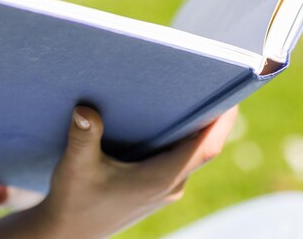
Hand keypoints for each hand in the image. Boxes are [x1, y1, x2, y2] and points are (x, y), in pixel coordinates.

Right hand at [33, 105, 238, 238]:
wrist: (68, 233)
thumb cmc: (74, 202)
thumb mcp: (76, 168)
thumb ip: (83, 137)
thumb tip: (85, 109)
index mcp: (161, 178)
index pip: (206, 147)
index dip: (223, 121)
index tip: (233, 93)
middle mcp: (170, 183)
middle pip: (204, 147)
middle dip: (213, 117)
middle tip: (214, 80)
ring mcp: (164, 188)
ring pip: (192, 154)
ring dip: (196, 128)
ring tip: (193, 93)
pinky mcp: (155, 188)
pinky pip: (179, 159)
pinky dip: (180, 139)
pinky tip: (166, 120)